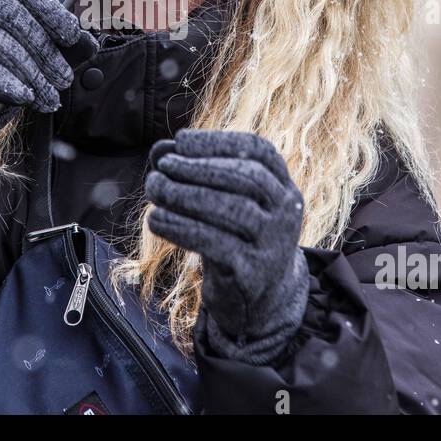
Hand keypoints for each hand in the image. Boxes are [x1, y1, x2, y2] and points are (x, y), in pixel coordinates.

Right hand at [0, 0, 97, 180]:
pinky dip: (2, 82)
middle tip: (63, 79)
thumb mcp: (18, 64)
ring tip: (48, 98)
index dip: (50, 9)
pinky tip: (21, 96)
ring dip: (29, 72)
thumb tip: (89, 44)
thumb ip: (49, 51)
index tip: (72, 34)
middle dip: (43, 50)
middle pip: (11, 17)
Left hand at [144, 129, 309, 365]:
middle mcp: (286, 213)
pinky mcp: (253, 272)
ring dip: (186, 194)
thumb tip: (160, 149)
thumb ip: (192, 174)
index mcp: (283, 187)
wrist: (258, 300)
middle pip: (246, 177)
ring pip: (232, 208)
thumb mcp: (221, 204)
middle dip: (199, 167)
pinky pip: (215, 243)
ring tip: (155, 187)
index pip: (260, 151)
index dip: (220, 142)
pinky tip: (156, 220)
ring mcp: (273, 244)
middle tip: (163, 165)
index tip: (181, 140)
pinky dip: (181, 227)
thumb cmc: (234, 238)